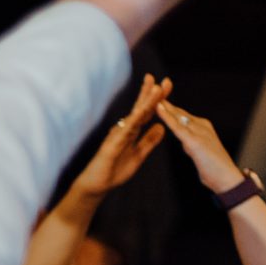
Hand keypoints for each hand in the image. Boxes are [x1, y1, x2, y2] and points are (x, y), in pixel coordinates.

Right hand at [71, 75, 171, 200]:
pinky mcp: (112, 145)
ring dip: (145, 102)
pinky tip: (140, 112)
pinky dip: (133, 121)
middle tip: (164, 80)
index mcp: (132, 131)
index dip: (157, 99)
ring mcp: (118, 135)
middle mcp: (124, 129)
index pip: (147, 112)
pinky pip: (124, 132)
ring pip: (134, 116)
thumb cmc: (114, 170)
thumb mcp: (139, 154)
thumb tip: (162, 127)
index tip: (167, 86)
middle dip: (151, 94)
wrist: (98, 184)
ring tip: (155, 89)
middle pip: (140, 108)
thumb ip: (149, 141)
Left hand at [156, 96, 244, 190]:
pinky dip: (167, 116)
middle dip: (165, 101)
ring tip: (152, 92)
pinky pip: (177, 126)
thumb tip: (186, 143)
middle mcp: (202, 126)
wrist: (228, 180)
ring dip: (164, 104)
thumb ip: (192, 146)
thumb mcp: (200, 154)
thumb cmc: (215, 171)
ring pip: (177, 116)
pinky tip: (157, 108)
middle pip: (179, 112)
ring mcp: (199, 132)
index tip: (157, 98)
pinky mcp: (195, 141)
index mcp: (203, 128)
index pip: (182, 115)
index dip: (169, 107)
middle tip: (152, 88)